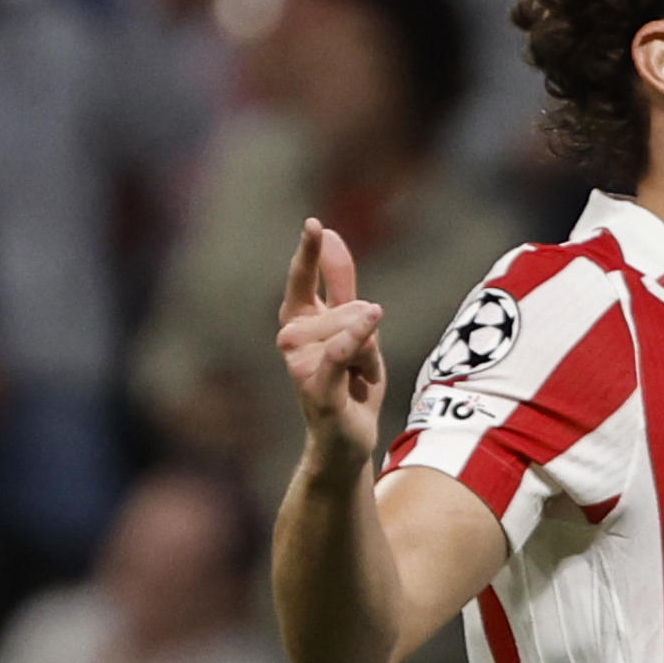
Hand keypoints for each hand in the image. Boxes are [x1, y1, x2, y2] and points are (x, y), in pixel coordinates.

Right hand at [276, 219, 385, 470]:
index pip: (304, 278)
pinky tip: (371, 317)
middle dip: (370, 336)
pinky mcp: (315, 387)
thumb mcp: (352, 326)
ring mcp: (300, 363)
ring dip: (372, 357)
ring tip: (357, 379)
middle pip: (351, 308)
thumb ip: (341, 283)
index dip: (309, 252)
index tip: (314, 224)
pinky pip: (340, 352)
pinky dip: (354, 338)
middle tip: (360, 366)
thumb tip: (331, 235)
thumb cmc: (349, 382)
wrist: (348, 438)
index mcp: (299, 320)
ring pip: (356, 331)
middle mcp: (292, 339)